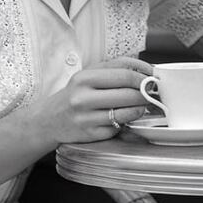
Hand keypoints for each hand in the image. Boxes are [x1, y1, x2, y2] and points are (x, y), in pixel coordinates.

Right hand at [28, 57, 152, 144]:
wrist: (49, 120)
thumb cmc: (75, 94)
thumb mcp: (89, 74)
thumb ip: (117, 67)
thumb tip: (147, 69)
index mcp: (84, 78)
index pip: (125, 75)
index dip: (144, 77)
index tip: (153, 79)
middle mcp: (83, 98)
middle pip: (130, 94)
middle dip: (146, 94)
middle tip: (151, 93)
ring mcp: (87, 118)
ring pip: (128, 113)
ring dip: (140, 109)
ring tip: (140, 104)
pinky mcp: (91, 135)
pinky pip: (119, 127)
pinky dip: (125, 122)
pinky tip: (120, 117)